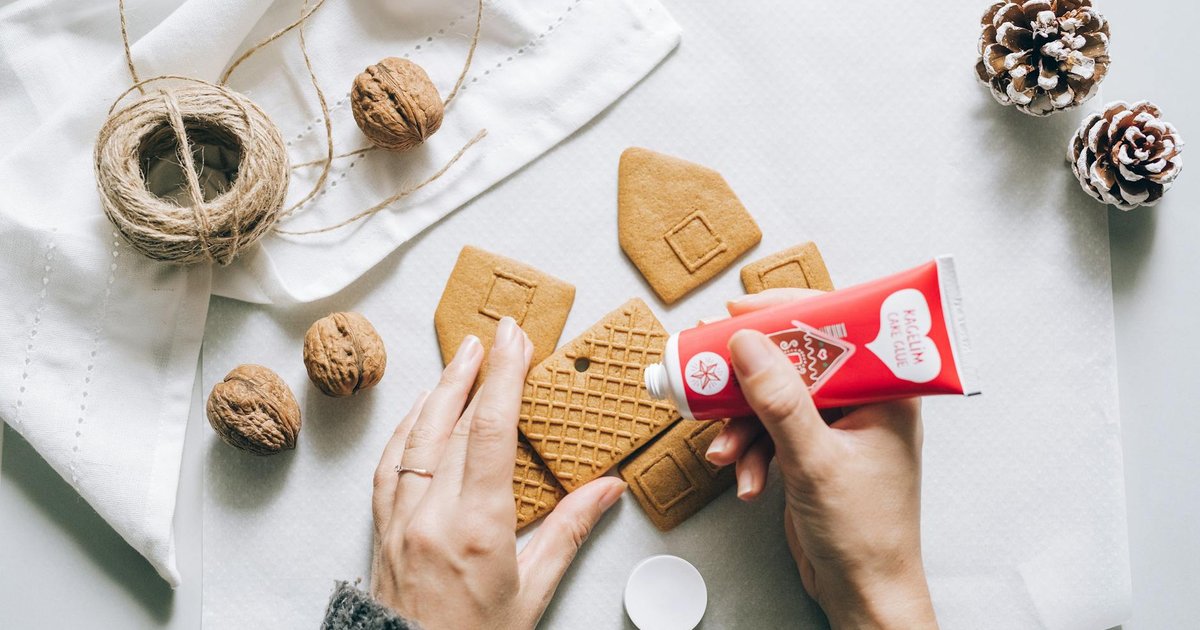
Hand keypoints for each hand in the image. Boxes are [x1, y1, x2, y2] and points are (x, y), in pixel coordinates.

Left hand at [370, 317, 626, 629]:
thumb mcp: (533, 592)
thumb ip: (568, 532)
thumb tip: (607, 490)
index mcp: (478, 527)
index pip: (491, 430)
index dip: (504, 376)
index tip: (515, 340)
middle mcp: (433, 515)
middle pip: (454, 423)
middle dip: (478, 372)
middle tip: (496, 334)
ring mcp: (400, 520)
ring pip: (417, 437)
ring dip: (441, 390)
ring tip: (461, 357)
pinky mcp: (382, 530)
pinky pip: (389, 465)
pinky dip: (406, 430)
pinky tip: (420, 412)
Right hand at [706, 289, 937, 628]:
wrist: (861, 592)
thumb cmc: (865, 534)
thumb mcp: (815, 460)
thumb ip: (780, 401)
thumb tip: (747, 344)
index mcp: (886, 390)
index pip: (837, 325)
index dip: (785, 312)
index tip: (739, 312)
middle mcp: (863, 400)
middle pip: (796, 360)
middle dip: (749, 377)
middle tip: (708, 368)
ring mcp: (836, 426)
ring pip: (775, 399)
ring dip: (743, 425)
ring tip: (724, 452)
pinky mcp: (813, 450)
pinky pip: (771, 432)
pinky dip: (751, 452)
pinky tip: (746, 481)